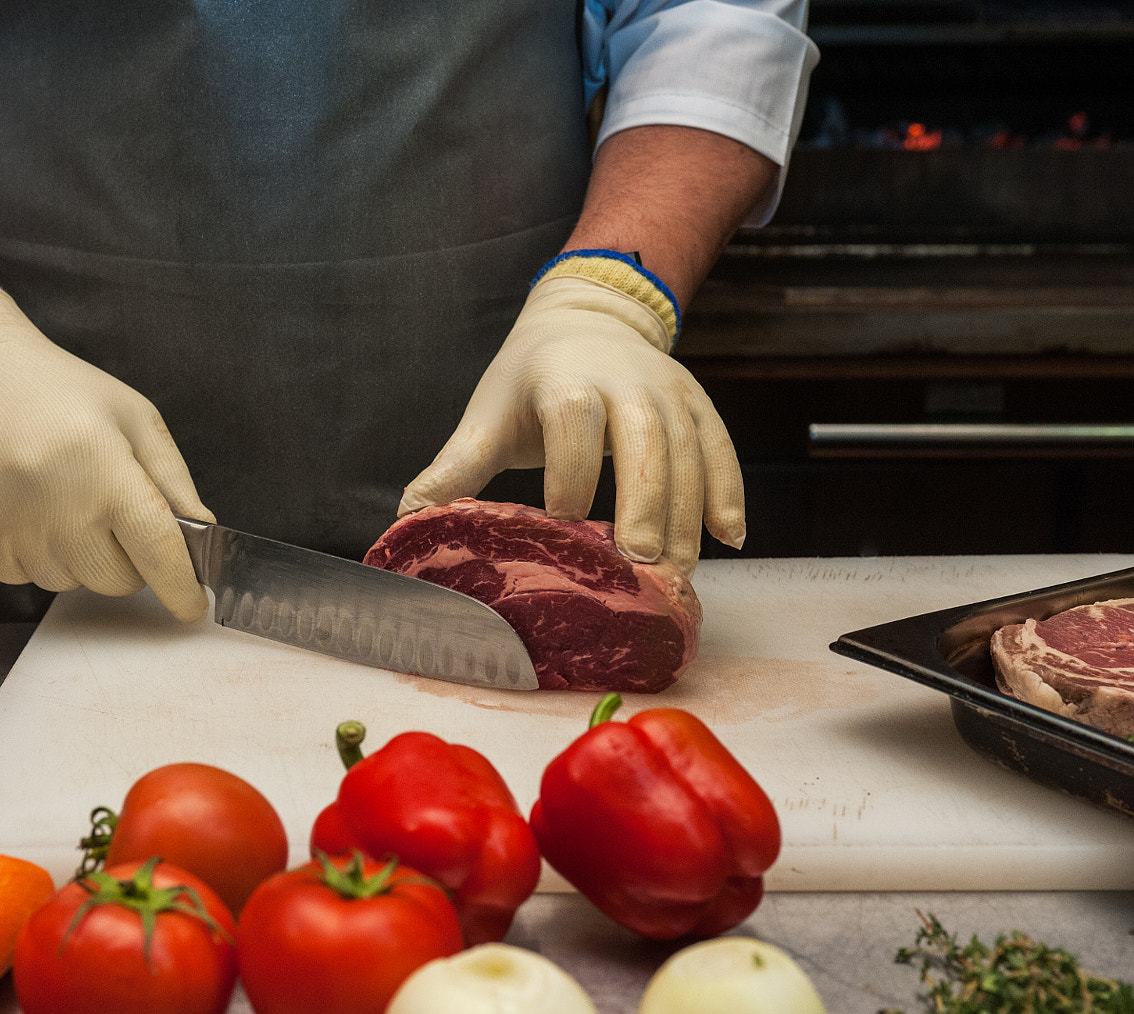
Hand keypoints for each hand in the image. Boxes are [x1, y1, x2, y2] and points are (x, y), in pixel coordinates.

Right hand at [0, 282, 213, 620]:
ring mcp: (11, 526)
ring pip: (70, 582)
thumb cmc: (64, 391)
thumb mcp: (135, 419)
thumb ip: (173, 481)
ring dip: (79, 557)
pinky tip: (30, 510)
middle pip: (117, 580)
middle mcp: (58, 505)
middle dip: (128, 559)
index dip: (181, 586)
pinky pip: (24, 578)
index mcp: (106, 469)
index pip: (157, 549)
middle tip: (111, 513)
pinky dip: (36, 557)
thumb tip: (201, 534)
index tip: (193, 607)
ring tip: (62, 500)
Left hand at [399, 272, 745, 574]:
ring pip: (688, 453)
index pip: (574, 418)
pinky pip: (721, 452)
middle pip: (645, 439)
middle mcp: (626, 381)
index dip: (571, 468)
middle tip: (638, 563)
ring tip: (675, 575)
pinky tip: (728, 539)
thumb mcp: (488, 415)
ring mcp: (670, 394)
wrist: (588, 319)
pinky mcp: (699, 408)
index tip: (563, 520)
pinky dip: (728, 495)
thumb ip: (454, 469)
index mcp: (564, 379)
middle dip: (644, 502)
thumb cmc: (529, 378)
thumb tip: (404, 523)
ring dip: (686, 516)